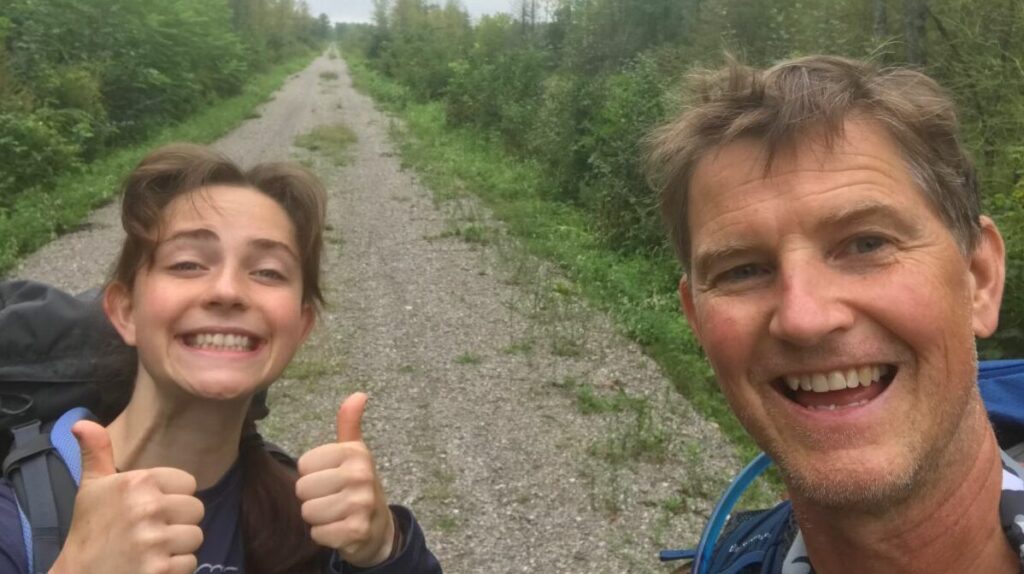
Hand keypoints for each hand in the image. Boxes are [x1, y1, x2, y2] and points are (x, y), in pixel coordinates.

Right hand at [49, 421, 203, 573]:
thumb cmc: (89, 530)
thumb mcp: (91, 487)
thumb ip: (96, 452)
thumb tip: (82, 422)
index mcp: (138, 482)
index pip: (188, 484)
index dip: (172, 497)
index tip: (148, 509)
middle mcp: (148, 508)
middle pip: (196, 510)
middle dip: (178, 522)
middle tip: (149, 532)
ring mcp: (155, 541)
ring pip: (196, 536)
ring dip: (178, 547)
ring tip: (150, 549)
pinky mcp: (160, 569)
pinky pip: (190, 563)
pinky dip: (175, 569)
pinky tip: (151, 566)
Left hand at [296, 393, 395, 566]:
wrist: (379, 528)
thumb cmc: (358, 486)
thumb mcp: (354, 453)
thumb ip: (349, 423)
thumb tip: (359, 394)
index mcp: (355, 453)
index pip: (304, 464)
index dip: (312, 474)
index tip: (330, 478)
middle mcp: (361, 475)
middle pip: (303, 489)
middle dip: (313, 498)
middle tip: (332, 499)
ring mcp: (361, 504)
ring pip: (308, 512)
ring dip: (318, 518)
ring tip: (336, 514)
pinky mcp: (357, 531)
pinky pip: (317, 533)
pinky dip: (324, 535)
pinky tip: (339, 530)